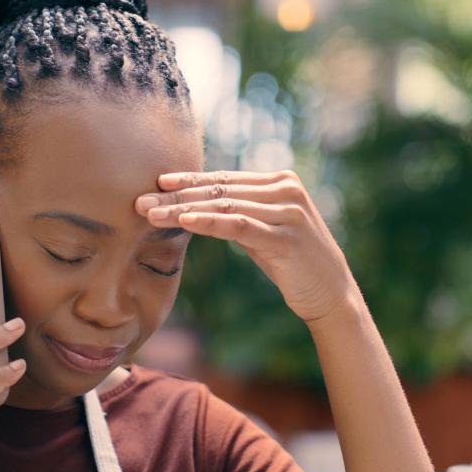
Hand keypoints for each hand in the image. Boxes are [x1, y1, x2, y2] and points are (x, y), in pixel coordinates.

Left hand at [135, 169, 357, 323]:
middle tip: (141, 200)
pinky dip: (209, 222)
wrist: (331, 294)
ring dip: (183, 209)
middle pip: (220, 190)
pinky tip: (184, 222)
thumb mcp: (262, 231)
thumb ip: (238, 212)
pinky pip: (239, 225)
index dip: (189, 180)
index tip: (156, 183)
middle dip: (177, 195)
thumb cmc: (292, 262)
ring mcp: (289, 211)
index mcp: (280, 181)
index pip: (224, 178)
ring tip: (151, 214)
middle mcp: (286, 189)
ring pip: (225, 205)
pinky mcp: (287, 237)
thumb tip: (194, 204)